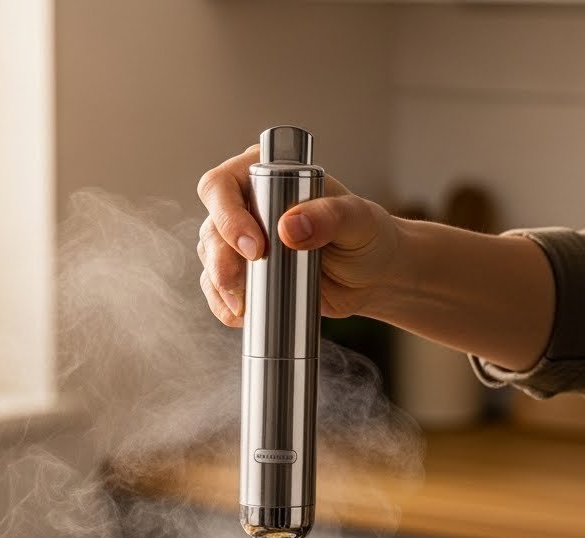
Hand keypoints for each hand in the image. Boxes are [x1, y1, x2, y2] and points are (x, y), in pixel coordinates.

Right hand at [197, 145, 402, 326]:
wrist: (374, 277)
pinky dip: (224, 305)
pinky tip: (241, 316)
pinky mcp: (247, 275)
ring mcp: (243, 242)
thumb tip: (289, 227)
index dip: (228, 216)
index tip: (255, 248)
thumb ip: (329, 216)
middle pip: (211, 228)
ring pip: (211, 260)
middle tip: (240, 288)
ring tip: (242, 307)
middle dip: (220, 261)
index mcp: (268, 175)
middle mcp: (248, 205)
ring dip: (219, 286)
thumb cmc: (368, 236)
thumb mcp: (358, 220)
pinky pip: (220, 290)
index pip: (223, 186)